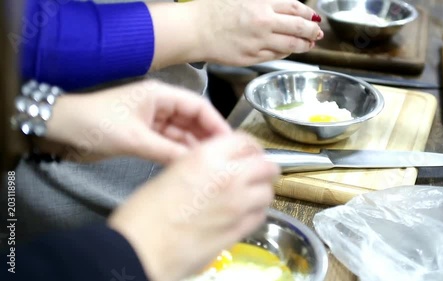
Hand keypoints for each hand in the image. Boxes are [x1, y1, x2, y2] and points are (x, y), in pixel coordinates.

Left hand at [45, 79, 230, 162]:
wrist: (61, 129)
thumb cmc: (96, 124)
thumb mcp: (134, 138)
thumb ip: (167, 152)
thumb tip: (196, 165)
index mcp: (160, 95)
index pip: (198, 106)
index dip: (216, 123)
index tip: (229, 143)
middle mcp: (161, 105)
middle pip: (193, 120)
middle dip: (207, 138)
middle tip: (223, 159)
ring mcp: (153, 120)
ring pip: (182, 134)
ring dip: (193, 148)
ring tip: (209, 166)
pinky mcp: (145, 134)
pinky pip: (168, 143)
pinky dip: (177, 154)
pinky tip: (188, 166)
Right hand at [108, 132, 279, 280]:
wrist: (141, 250)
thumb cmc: (144, 214)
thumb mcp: (172, 173)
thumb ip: (202, 165)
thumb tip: (218, 167)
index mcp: (207, 158)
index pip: (245, 141)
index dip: (249, 146)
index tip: (248, 151)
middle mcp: (228, 178)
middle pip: (266, 165)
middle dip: (263, 167)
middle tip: (255, 171)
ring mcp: (237, 206)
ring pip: (267, 192)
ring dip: (260, 190)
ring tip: (249, 194)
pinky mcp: (238, 231)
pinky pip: (260, 216)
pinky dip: (256, 212)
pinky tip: (243, 213)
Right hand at [148, 0, 322, 67]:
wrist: (193, 29)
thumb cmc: (210, 10)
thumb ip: (264, 0)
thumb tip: (283, 6)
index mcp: (261, 2)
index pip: (295, 7)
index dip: (309, 13)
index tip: (314, 17)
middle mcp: (264, 22)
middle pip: (299, 27)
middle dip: (313, 31)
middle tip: (318, 33)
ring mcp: (259, 42)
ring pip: (291, 45)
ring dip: (304, 45)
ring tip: (309, 44)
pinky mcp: (252, 57)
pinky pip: (276, 56)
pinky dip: (286, 53)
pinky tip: (288, 51)